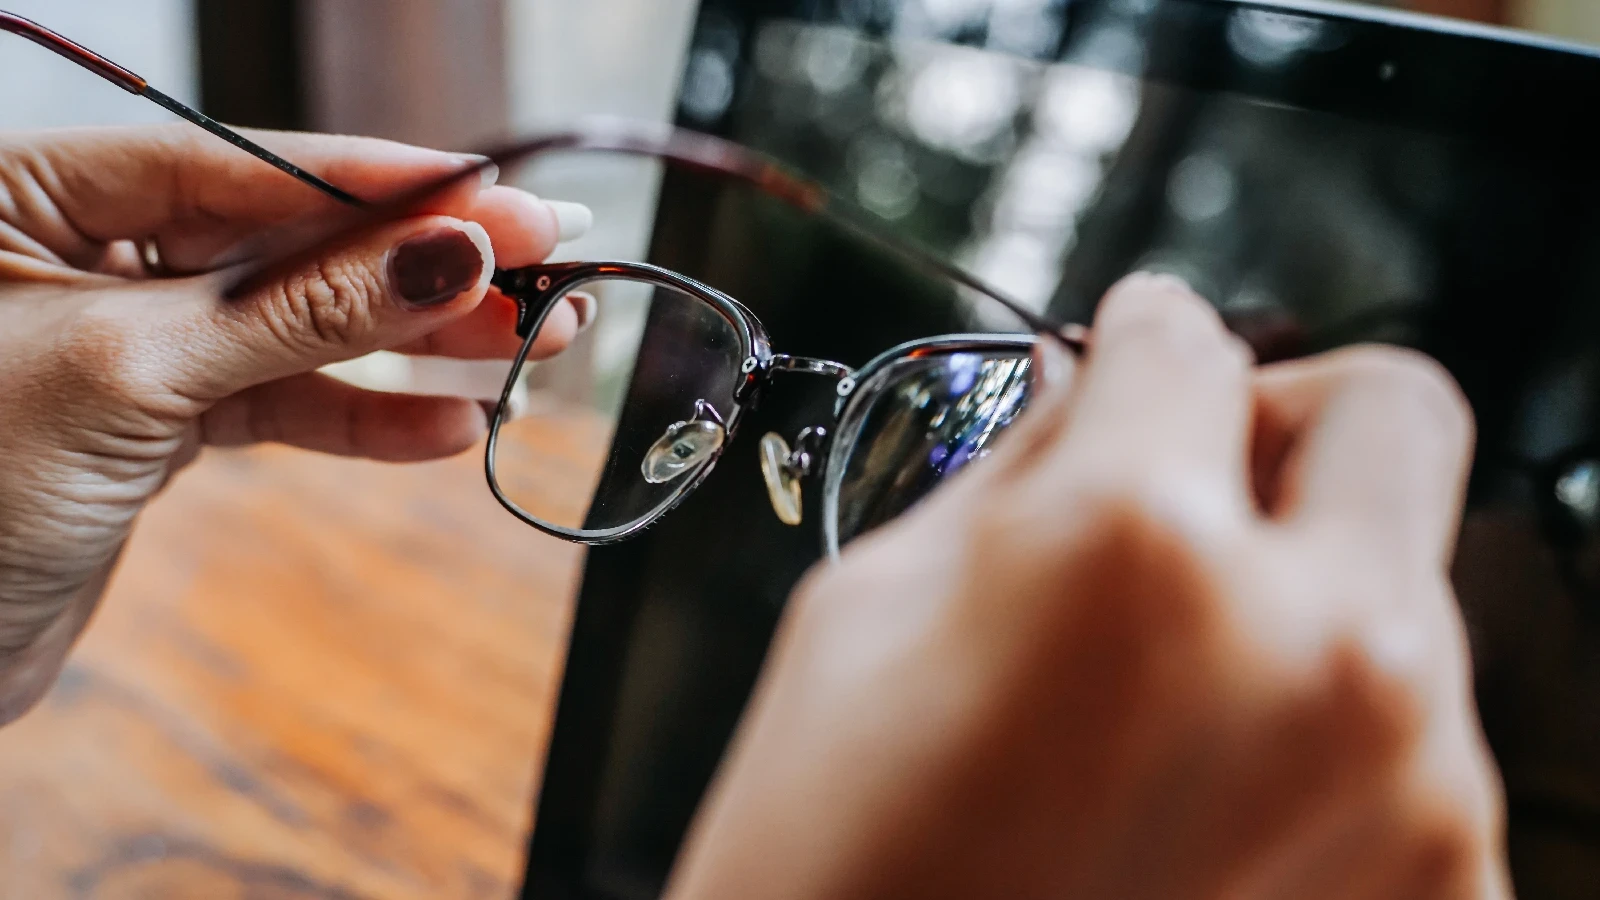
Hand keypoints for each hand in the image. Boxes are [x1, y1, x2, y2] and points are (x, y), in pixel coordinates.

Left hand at [0, 125, 589, 721]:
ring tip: (536, 342)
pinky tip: (447, 425)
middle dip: (427, 265)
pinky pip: (282, 405)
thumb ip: (300, 308)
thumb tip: (448, 252)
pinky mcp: (159, 423)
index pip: (248, 165)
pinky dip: (365, 420)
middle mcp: (86, 251)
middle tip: (553, 268)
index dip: (389, 186)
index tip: (506, 199)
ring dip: (421, 342)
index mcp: (34, 190)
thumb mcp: (136, 371)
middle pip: (296, 242)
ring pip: (304, 325)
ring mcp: (132, 339)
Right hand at [669, 275, 1509, 897]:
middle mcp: (1317, 654)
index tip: (1138, 356)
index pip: (1188, 342)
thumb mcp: (864, 624)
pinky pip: (1414, 745)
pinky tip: (1202, 801)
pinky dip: (1324, 741)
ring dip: (1299, 604)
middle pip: (1391, 413)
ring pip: (1403, 589)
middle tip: (1204, 475)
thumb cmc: (826, 876)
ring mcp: (1413, 792)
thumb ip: (1007, 480)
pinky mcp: (1447, 899)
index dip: (1139, 341)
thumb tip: (1085, 398)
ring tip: (1166, 703)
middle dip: (1286, 420)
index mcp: (1131, 547)